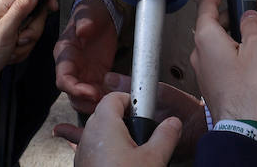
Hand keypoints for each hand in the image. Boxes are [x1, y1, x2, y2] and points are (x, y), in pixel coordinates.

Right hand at [54, 0, 119, 113]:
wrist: (103, 15)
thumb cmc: (92, 13)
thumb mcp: (88, 12)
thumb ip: (84, 20)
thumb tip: (83, 30)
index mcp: (65, 53)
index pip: (63, 78)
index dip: (74, 89)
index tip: (90, 93)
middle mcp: (71, 68)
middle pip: (72, 94)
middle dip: (86, 102)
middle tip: (103, 101)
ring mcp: (83, 75)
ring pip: (84, 99)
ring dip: (96, 104)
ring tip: (112, 102)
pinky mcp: (96, 78)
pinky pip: (98, 94)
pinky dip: (106, 99)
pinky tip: (119, 97)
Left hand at [63, 73, 206, 157]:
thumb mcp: (153, 159)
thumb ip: (165, 136)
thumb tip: (173, 124)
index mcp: (104, 125)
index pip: (114, 97)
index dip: (131, 100)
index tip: (144, 110)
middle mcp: (89, 135)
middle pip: (106, 114)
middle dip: (125, 120)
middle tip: (142, 132)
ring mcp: (83, 151)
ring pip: (100, 133)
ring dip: (117, 138)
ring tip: (135, 153)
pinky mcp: (83, 165)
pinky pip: (96, 150)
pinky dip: (108, 152)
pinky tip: (123, 164)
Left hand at [191, 0, 256, 124]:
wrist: (241, 125)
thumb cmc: (248, 89)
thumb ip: (252, 25)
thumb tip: (248, 14)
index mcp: (206, 37)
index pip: (206, 5)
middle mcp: (199, 51)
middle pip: (209, 23)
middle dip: (226, 12)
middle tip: (241, 5)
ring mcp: (202, 69)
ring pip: (213, 41)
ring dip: (228, 32)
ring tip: (248, 30)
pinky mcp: (209, 82)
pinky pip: (216, 57)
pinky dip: (228, 49)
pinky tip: (245, 54)